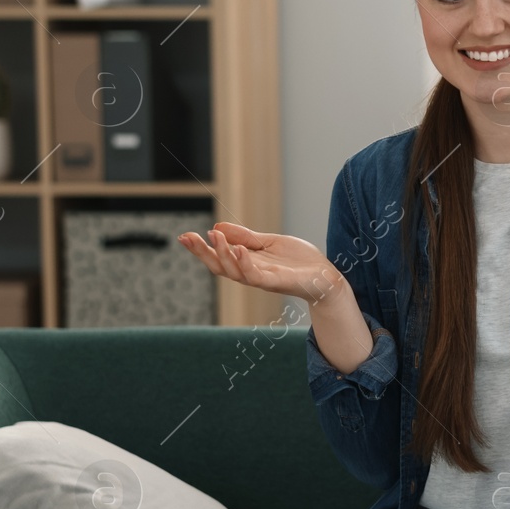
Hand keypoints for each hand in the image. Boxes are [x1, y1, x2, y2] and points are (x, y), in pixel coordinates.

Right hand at [176, 221, 344, 303]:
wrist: (325, 276)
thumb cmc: (299, 261)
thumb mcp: (269, 242)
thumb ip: (246, 237)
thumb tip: (218, 226)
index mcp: (247, 262)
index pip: (218, 257)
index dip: (201, 248)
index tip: (183, 236)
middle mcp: (250, 273)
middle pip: (219, 266)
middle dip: (202, 252)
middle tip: (187, 237)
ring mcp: (263, 279)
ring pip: (234, 271)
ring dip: (222, 254)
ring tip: (214, 236)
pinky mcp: (277, 282)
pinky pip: (256, 275)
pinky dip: (245, 263)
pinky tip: (239, 249)